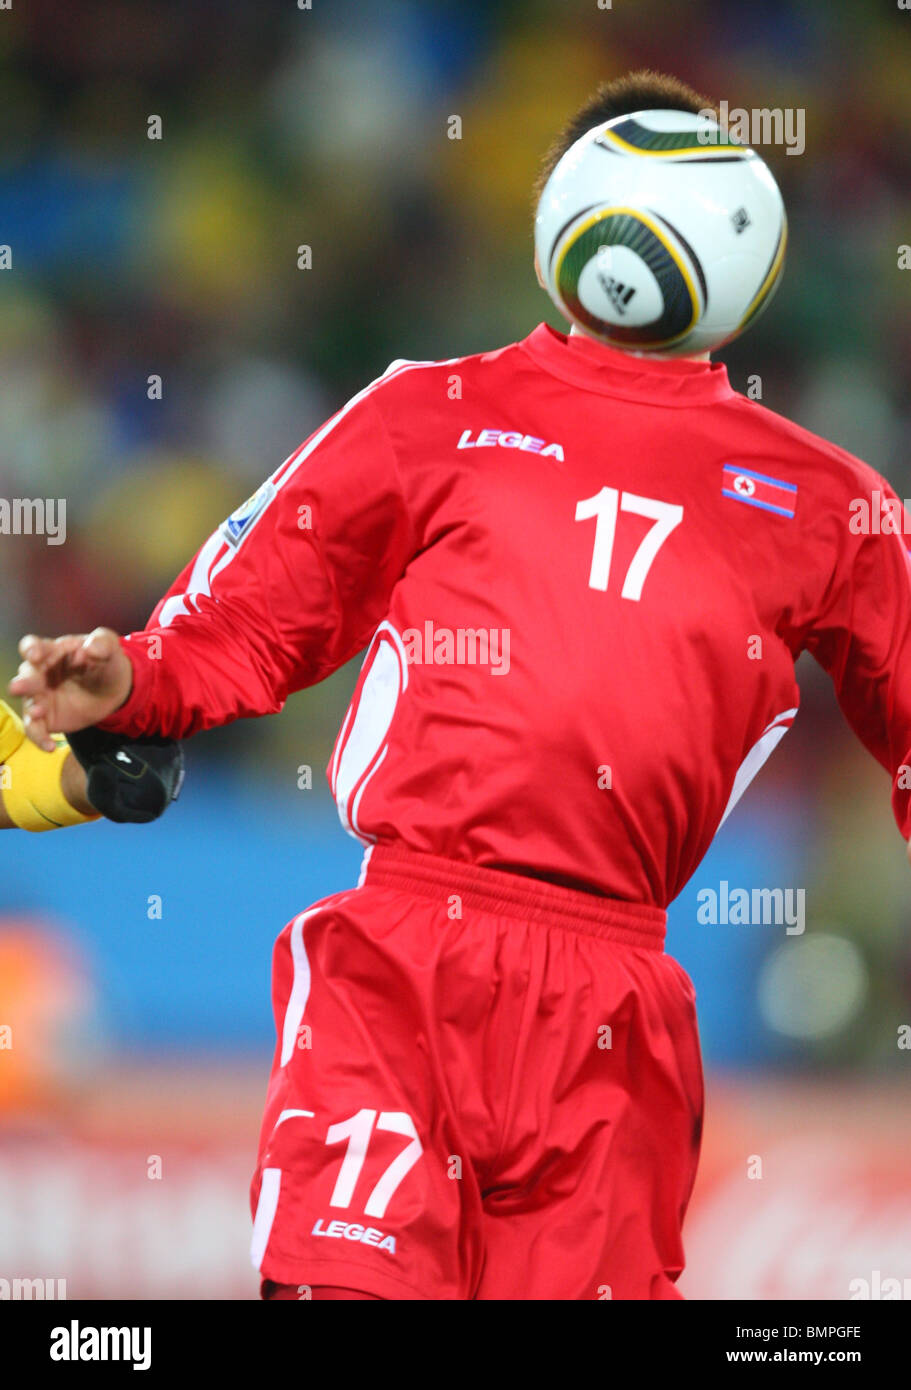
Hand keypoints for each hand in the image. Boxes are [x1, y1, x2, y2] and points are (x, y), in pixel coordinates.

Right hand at [8, 628, 132, 750]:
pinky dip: (39, 738)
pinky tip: (50, 746)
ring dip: (30, 709)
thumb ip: (103, 643)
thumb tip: (92, 647)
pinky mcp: (46, 718)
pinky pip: (36, 729)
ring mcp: (41, 697)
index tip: (35, 654)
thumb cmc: (105, 662)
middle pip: (26, 675)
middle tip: (21, 687)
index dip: (31, 649)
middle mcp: (40, 674)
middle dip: (24, 681)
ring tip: (38, 713)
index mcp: (52, 652)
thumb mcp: (110, 648)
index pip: (33, 646)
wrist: (114, 690)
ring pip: (28, 703)